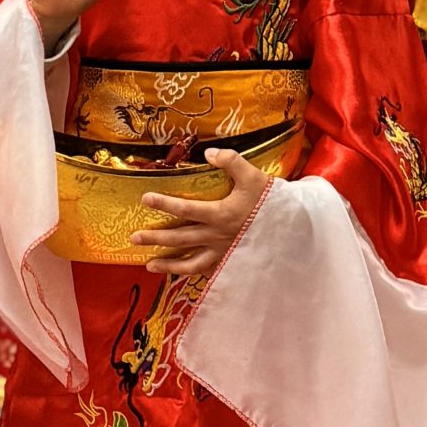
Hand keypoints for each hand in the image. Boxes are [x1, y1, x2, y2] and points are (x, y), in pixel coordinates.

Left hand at [132, 149, 268, 279]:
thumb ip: (230, 161)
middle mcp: (218, 236)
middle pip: (180, 239)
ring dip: (168, 264)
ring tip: (148, 264)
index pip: (185, 209)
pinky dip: (189, 274)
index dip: (164, 204)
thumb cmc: (270, 200)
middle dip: (155, 238)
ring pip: (190, 263)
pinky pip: (205, 272)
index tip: (145, 199)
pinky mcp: (229, 263)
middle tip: (134, 237)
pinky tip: (176, 273)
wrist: (292, 227)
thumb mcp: (253, 175)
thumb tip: (208, 152)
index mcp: (221, 214)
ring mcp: (223, 253)